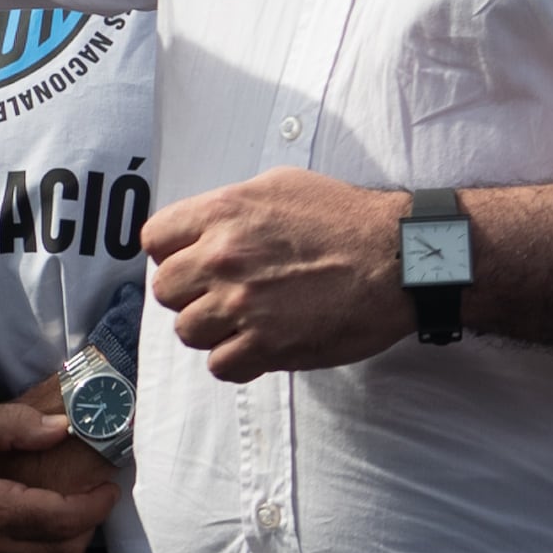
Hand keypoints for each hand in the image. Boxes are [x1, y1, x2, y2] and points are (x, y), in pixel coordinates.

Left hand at [147, 170, 411, 381]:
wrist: (398, 258)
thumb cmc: (349, 219)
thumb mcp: (283, 185)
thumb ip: (234, 206)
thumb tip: (206, 225)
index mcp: (224, 212)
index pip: (154, 240)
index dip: (173, 252)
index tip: (193, 260)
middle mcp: (224, 257)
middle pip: (166, 290)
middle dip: (192, 293)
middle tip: (224, 293)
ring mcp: (243, 304)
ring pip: (188, 332)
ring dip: (213, 330)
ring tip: (246, 320)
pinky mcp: (266, 345)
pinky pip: (220, 366)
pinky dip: (237, 360)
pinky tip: (261, 343)